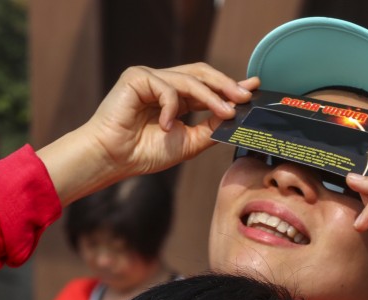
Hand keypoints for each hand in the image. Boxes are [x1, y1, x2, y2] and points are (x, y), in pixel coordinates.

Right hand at [83, 64, 257, 174]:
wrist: (114, 159)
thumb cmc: (145, 152)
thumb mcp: (188, 141)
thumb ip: (210, 127)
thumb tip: (234, 116)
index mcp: (176, 98)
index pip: (208, 86)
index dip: (230, 86)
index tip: (252, 87)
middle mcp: (165, 84)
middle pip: (202, 74)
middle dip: (226, 85)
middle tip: (244, 96)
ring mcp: (151, 78)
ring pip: (190, 79)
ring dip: (212, 97)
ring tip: (226, 112)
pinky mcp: (137, 77)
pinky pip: (167, 87)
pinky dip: (171, 107)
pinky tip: (166, 126)